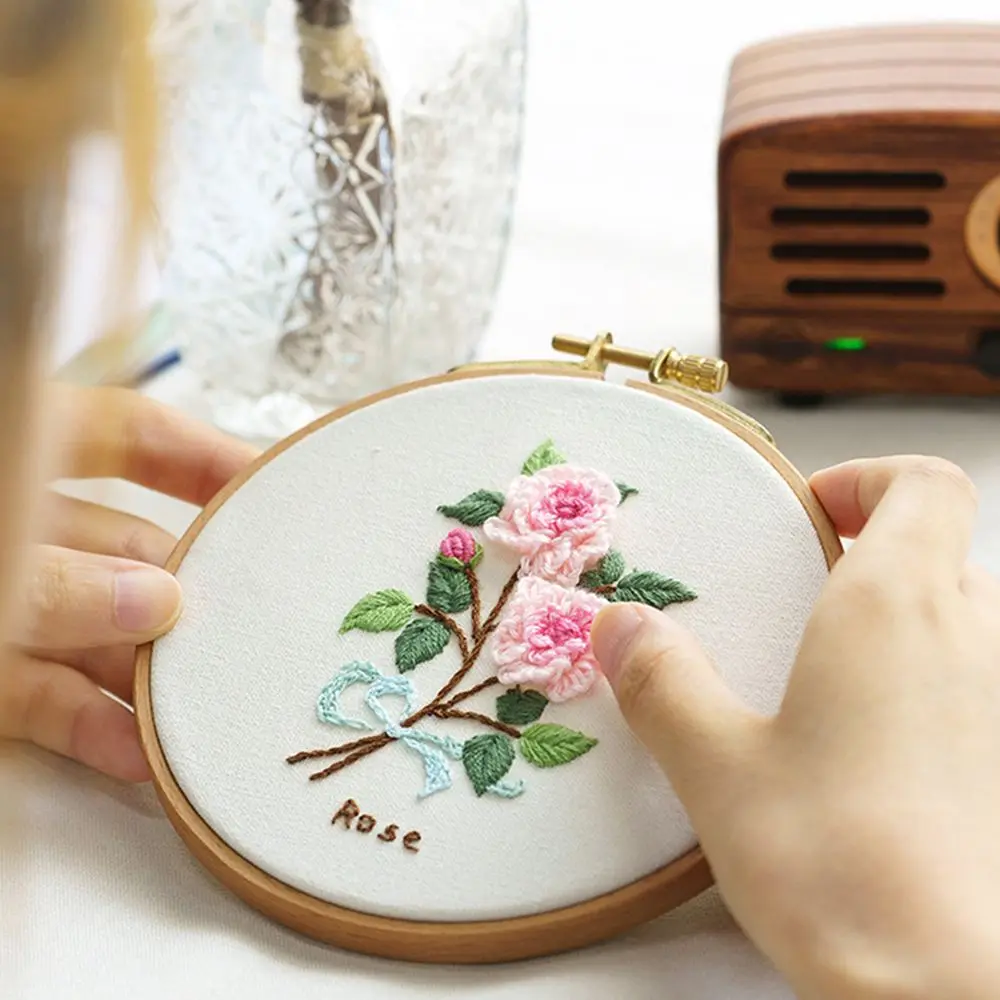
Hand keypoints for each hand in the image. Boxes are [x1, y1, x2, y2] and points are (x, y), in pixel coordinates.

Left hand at [0, 385, 257, 782]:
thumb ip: (55, 582)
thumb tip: (160, 602)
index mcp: (23, 454)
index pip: (132, 437)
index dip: (207, 457)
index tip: (278, 490)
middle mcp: (27, 527)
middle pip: (130, 551)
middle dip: (195, 595)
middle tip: (261, 628)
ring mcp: (10, 601)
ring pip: (96, 634)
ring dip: (151, 678)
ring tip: (217, 713)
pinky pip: (46, 696)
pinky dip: (89, 728)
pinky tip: (140, 759)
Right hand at [591, 456, 999, 999]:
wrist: (952, 992)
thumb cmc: (839, 866)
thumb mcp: (718, 767)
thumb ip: (662, 683)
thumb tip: (619, 626)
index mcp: (894, 607)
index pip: (925, 483)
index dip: (869, 479)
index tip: (809, 515)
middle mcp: (974, 638)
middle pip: (943, 549)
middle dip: (875, 556)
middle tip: (804, 602)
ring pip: (968, 621)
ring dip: (906, 624)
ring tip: (833, 683)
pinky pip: (980, 691)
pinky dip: (935, 691)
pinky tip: (878, 759)